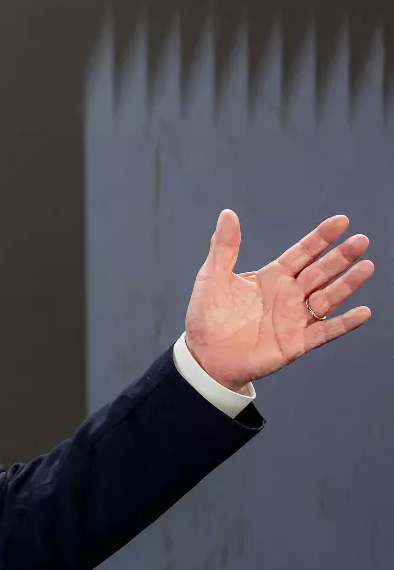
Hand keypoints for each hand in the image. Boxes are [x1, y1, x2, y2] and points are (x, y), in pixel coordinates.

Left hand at [184, 209, 373, 391]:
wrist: (204, 355)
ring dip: (347, 284)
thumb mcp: (213, 277)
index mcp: (272, 277)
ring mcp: (295, 319)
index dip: (321, 238)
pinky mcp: (296, 343)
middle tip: (360, 241)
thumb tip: (227, 214)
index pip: (302, 253)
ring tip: (366, 267)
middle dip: (340, 257)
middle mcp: (289, 295)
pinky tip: (363, 312)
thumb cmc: (208, 316)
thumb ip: (224, 247)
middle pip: (320, 272)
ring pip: (328, 298)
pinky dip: (344, 323)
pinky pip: (325, 331)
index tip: (341, 221)